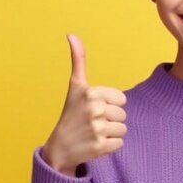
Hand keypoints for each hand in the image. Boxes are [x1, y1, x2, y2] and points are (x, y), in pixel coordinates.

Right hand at [41, 34, 127, 176]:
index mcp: (91, 92)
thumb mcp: (75, 85)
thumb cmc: (71, 113)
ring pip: (123, 128)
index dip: (110, 105)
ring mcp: (97, 128)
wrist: (59, 147)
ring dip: (111, 133)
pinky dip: (110, 146)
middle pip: (123, 114)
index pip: (121, 99)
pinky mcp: (100, 146)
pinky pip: (120, 143)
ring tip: (94, 133)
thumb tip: (71, 34)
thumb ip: (78, 59)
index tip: (93, 109)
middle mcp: (94, 109)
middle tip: (92, 123)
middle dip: (110, 119)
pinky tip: (95, 144)